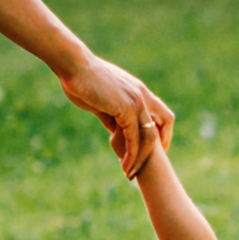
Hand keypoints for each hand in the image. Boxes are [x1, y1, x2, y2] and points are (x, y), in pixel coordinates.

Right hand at [58, 53, 174, 179]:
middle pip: (164, 123)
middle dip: (159, 147)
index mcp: (138, 90)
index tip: (154, 148)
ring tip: (130, 173)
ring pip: (149, 136)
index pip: (161, 113)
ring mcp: (136, 101)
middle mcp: (142, 95)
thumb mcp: (101, 101)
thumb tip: (114, 131)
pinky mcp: (126, 109)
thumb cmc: (81, 80)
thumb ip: (111, 116)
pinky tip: (124, 165)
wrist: (74, 66)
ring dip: (141, 157)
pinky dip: (131, 154)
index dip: (161, 131)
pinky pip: (134, 138)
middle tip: (148, 165)